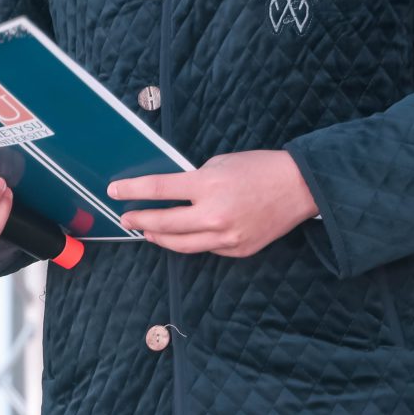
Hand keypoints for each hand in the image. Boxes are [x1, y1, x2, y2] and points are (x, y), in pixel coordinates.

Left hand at [109, 150, 317, 257]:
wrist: (300, 187)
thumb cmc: (259, 168)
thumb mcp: (219, 164)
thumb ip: (193, 181)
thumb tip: (170, 194)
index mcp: (207, 185)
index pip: (158, 188)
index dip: (131, 190)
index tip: (113, 191)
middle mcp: (214, 215)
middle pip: (163, 223)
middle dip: (139, 220)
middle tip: (126, 218)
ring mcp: (226, 237)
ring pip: (180, 245)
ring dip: (159, 237)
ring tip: (147, 230)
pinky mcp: (238, 250)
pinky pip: (206, 248)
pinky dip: (192, 241)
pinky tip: (184, 235)